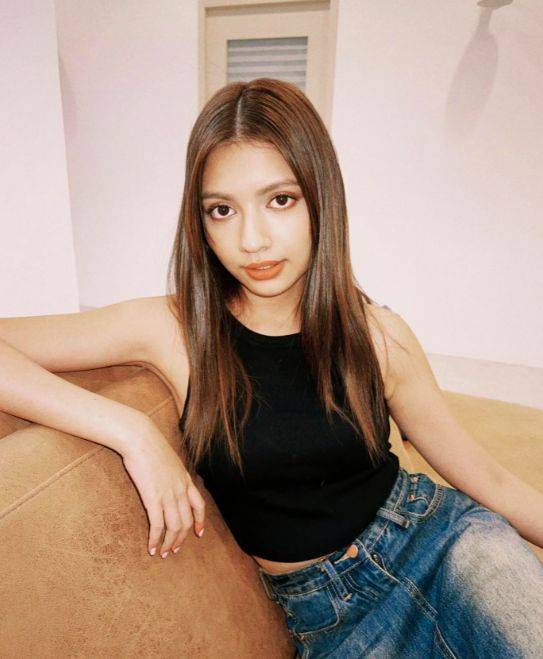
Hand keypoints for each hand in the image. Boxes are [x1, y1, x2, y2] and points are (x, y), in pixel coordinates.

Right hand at [121, 422, 205, 557]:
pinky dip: (155, 539)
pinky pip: (157, 526)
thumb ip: (170, 471)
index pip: (200, 505)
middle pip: (187, 521)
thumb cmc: (149, 445)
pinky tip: (150, 547)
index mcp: (185, 479)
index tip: (199, 534)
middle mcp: (180, 489)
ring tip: (162, 553)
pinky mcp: (153, 498)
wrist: (140, 438)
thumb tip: (165, 476)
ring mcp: (169, 494)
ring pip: (175, 527)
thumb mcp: (168, 458)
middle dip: (181, 538)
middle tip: (173, 549)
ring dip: (169, 543)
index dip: (200, 521)